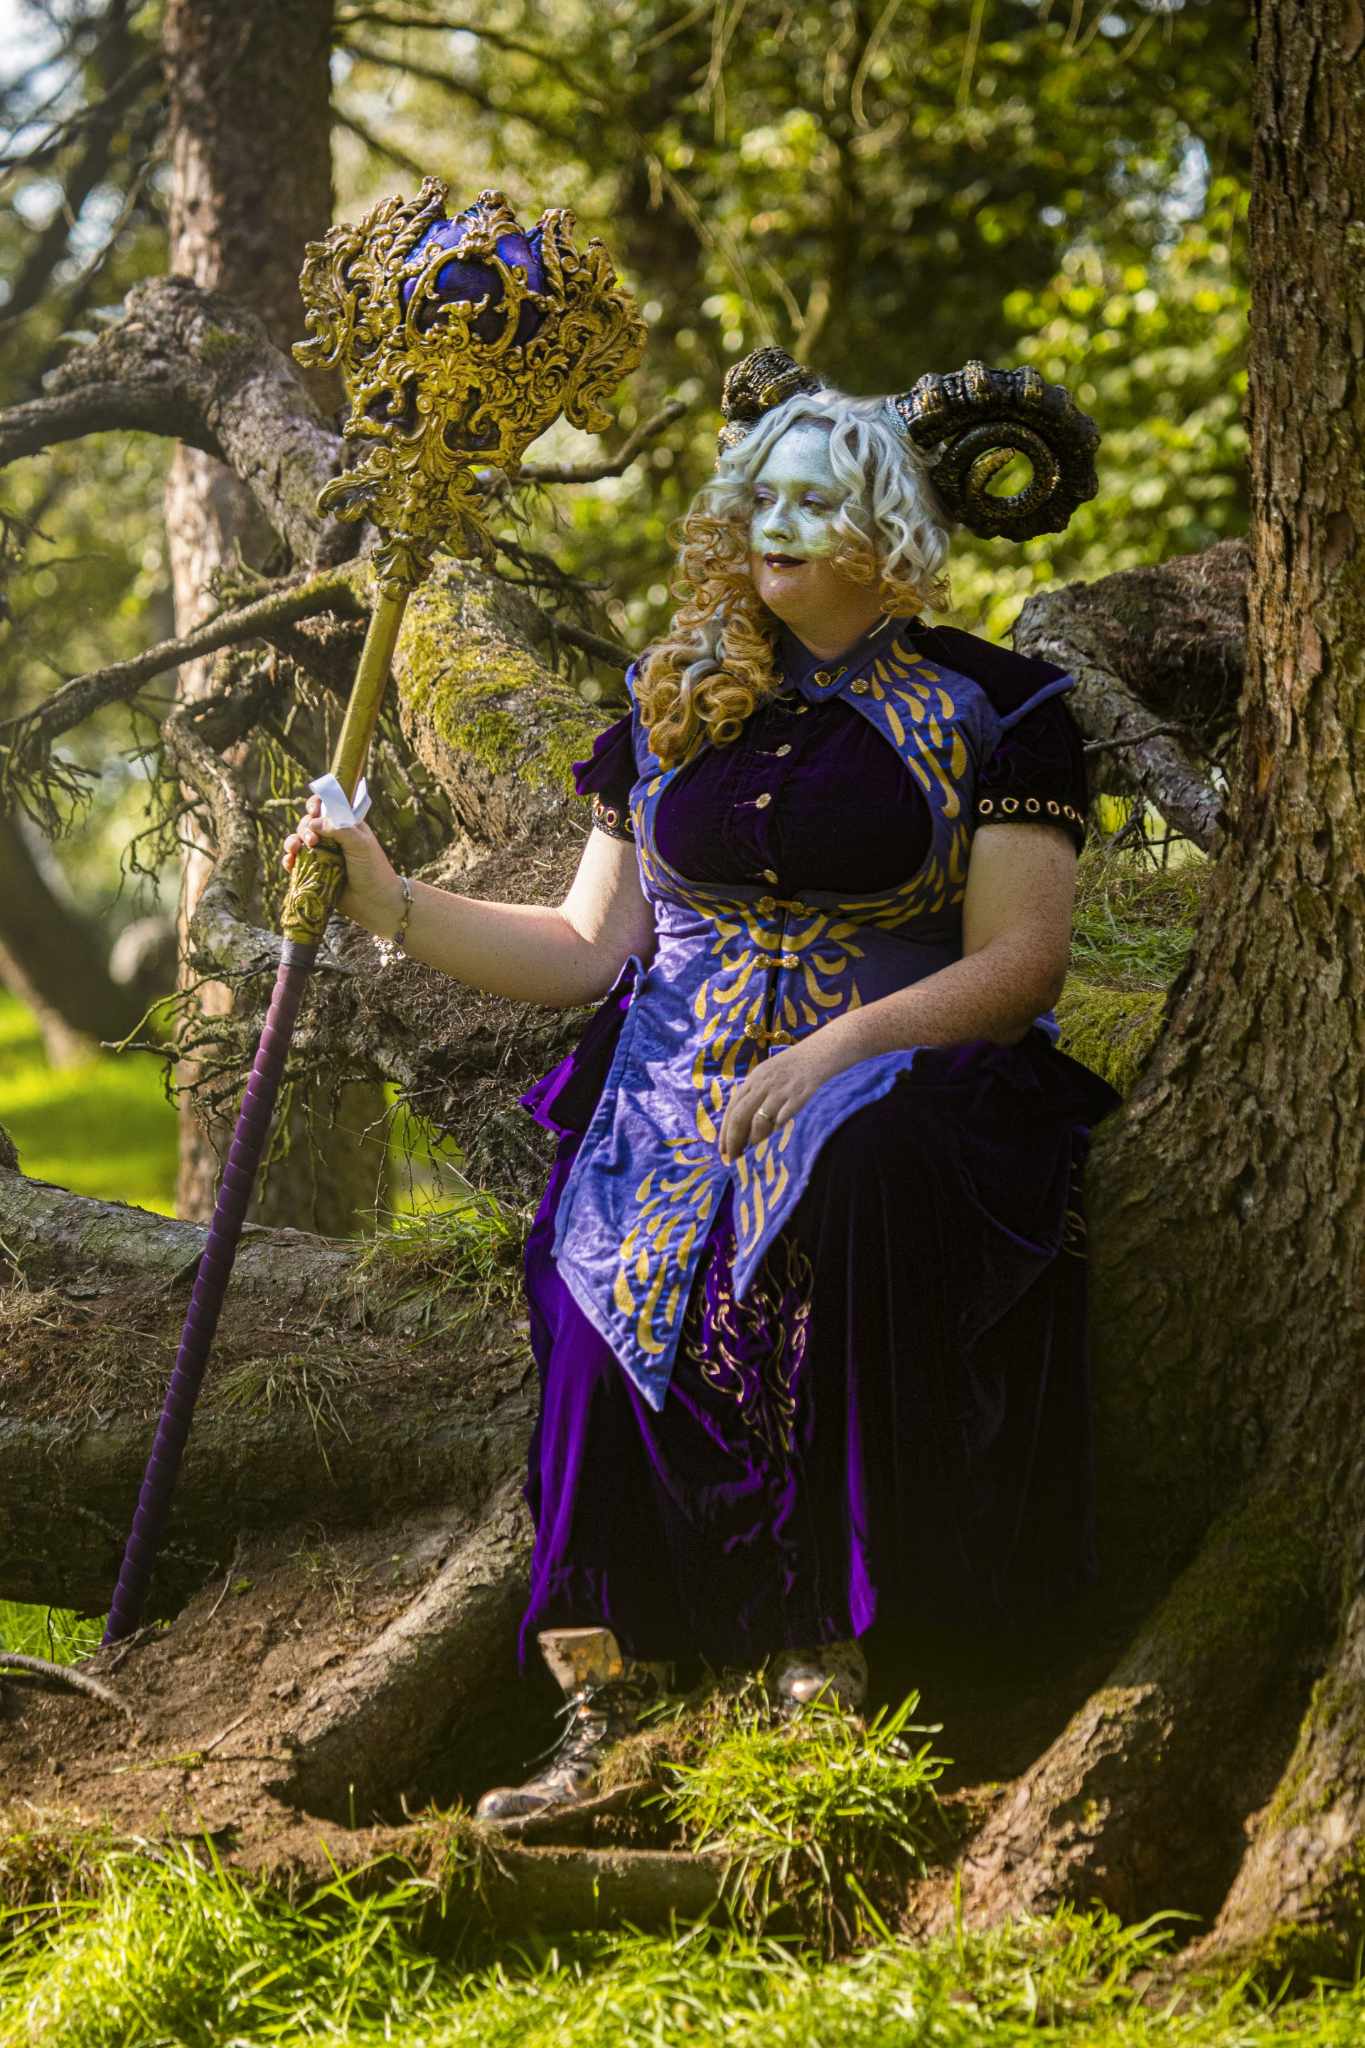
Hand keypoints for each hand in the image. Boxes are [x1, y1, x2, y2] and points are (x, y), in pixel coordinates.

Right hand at [281, 794, 403, 934]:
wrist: (375, 902)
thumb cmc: (372, 869)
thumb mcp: (360, 844)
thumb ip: (340, 829)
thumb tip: (313, 823)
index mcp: (345, 825)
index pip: (327, 806)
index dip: (316, 805)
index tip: (313, 811)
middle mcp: (332, 838)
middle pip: (308, 823)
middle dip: (304, 828)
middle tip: (312, 841)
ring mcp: (322, 855)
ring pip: (298, 841)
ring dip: (292, 842)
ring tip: (295, 850)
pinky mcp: (314, 873)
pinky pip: (295, 862)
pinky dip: (288, 860)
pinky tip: (290, 863)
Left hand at [719, 1030, 860, 1163]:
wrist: (820, 1052)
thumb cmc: (793, 1068)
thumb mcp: (767, 1075)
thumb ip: (754, 1095)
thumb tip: (743, 1126)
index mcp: (753, 1080)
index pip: (732, 1110)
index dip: (725, 1132)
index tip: (723, 1151)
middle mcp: (762, 1085)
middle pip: (740, 1117)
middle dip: (734, 1141)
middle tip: (733, 1158)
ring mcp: (780, 1090)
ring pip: (759, 1120)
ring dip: (754, 1138)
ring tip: (755, 1148)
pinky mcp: (798, 1096)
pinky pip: (782, 1118)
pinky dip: (776, 1129)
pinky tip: (776, 1134)